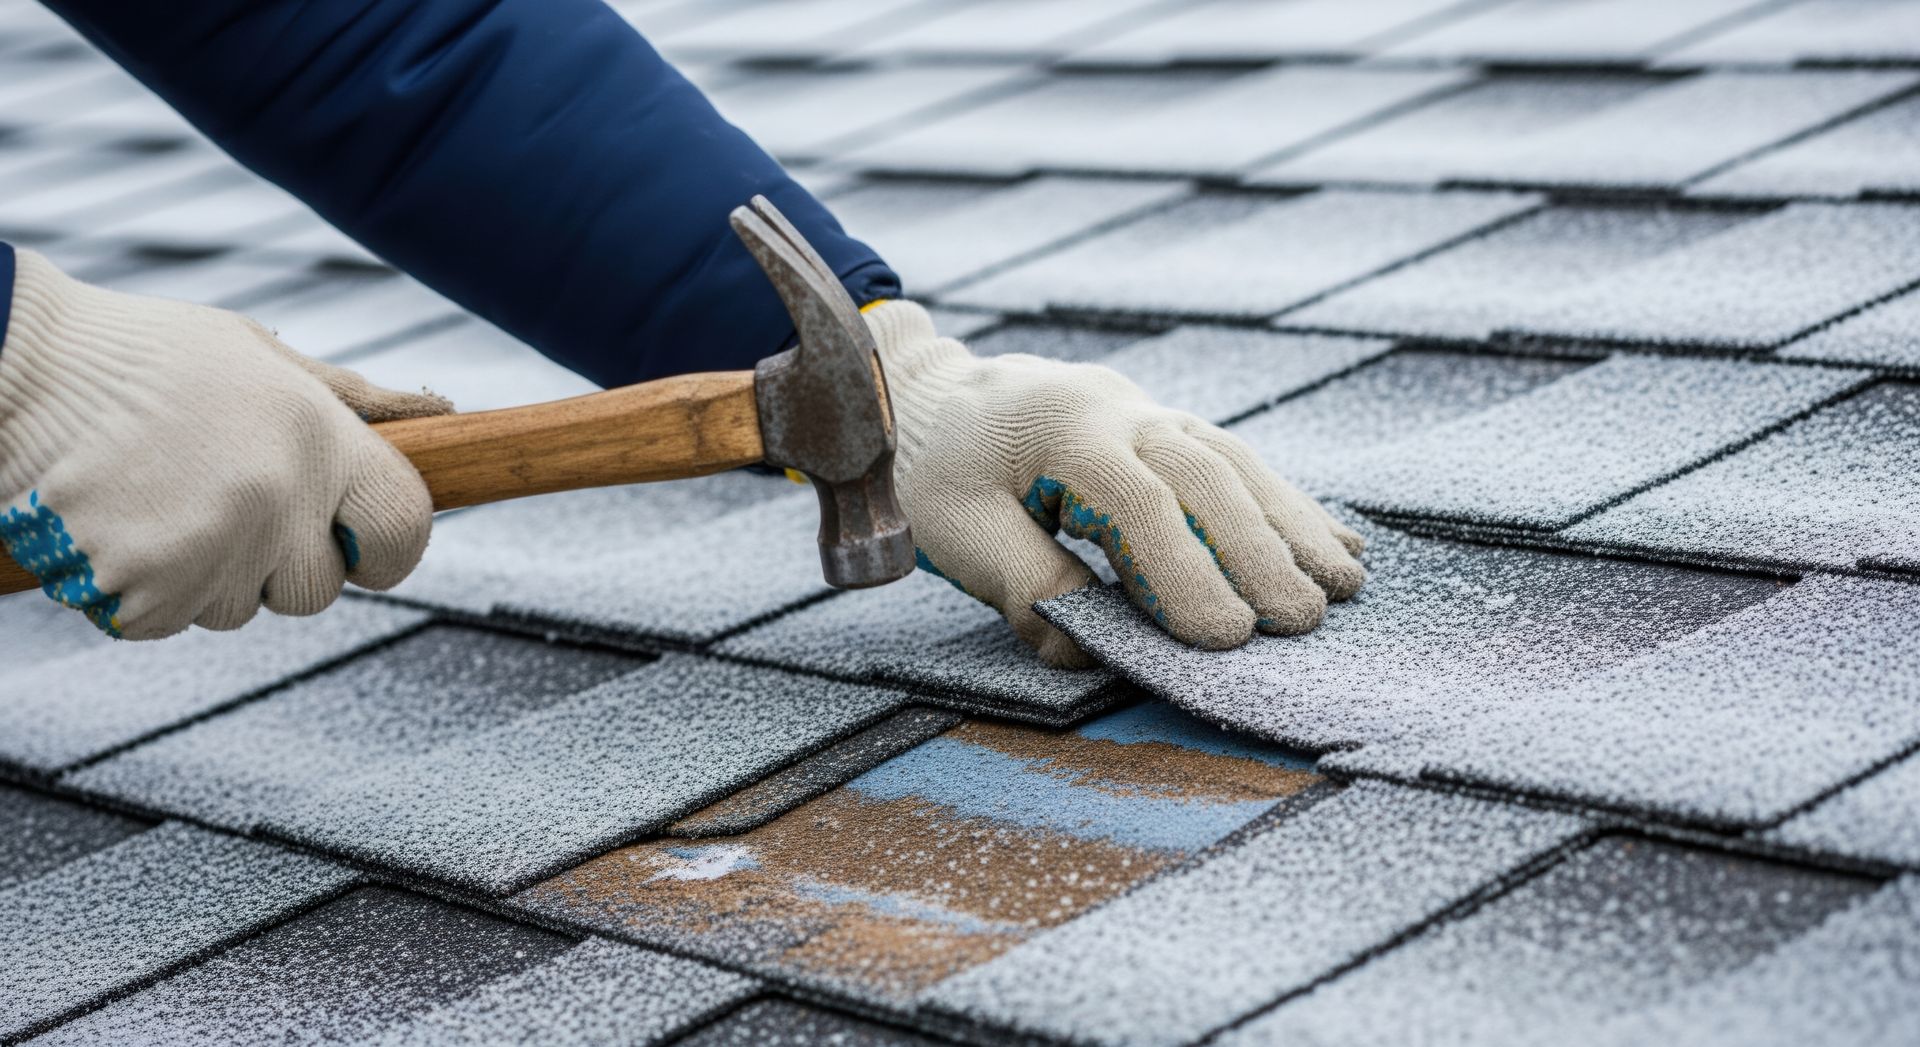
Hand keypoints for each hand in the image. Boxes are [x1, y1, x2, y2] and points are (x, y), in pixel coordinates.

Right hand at [0, 248, 450, 638]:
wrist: (10, 365)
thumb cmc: (145, 357)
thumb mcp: (264, 357)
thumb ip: (355, 402)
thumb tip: (445, 416)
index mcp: (318, 437)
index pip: (406, 530)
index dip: (387, 546)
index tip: (358, 538)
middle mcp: (276, 501)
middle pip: (318, 589)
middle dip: (281, 562)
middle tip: (221, 497)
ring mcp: (210, 553)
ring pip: (238, 608)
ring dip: (207, 572)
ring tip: (159, 496)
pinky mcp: (143, 595)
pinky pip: (169, 620)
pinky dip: (146, 589)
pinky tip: (121, 524)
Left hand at [868, 300, 1364, 667]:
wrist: (931, 394)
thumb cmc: (939, 470)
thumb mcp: (955, 529)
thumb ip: (1023, 585)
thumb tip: (1089, 651)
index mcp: (1065, 431)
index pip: (1140, 505)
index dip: (1187, 571)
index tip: (1226, 638)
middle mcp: (1122, 411)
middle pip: (1208, 476)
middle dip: (1262, 551)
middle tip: (1304, 622)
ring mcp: (1151, 411)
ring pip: (1238, 462)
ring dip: (1294, 524)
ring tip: (1345, 584)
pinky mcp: (1167, 425)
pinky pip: (1239, 459)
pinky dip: (1289, 503)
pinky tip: (1336, 541)